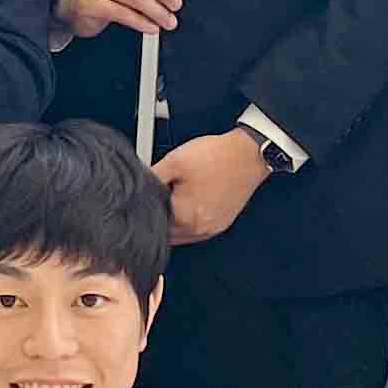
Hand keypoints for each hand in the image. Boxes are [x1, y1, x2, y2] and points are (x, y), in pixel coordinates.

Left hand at [154, 130, 270, 244]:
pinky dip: (191, 219)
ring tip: (179, 195)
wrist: (249, 154)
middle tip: (165, 193)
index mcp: (184, 218)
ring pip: (182, 233)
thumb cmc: (217, 157)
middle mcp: (199, 229)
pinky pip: (198, 229)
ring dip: (176, 220)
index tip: (152, 195)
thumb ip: (152, 178)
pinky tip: (192, 201)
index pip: (153, 224)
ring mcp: (213, 228)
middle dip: (161, 216)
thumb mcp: (175, 161)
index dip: (148, 208)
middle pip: (167, 233)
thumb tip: (139, 188)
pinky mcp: (222, 223)